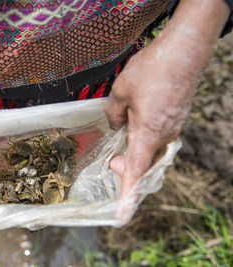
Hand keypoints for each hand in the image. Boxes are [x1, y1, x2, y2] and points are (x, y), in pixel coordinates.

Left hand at [105, 39, 193, 204]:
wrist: (184, 50)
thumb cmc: (152, 70)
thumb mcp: (120, 91)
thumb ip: (113, 114)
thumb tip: (115, 124)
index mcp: (148, 133)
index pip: (136, 173)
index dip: (127, 196)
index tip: (121, 216)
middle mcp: (164, 135)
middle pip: (145, 165)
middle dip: (127, 170)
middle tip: (111, 161)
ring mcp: (173, 127)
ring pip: (152, 152)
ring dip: (136, 153)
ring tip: (121, 144)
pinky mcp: (176, 118)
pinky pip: (159, 139)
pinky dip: (145, 141)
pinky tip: (135, 126)